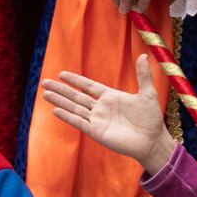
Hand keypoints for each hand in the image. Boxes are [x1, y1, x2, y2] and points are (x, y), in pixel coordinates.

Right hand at [39, 58, 176, 175]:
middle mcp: (101, 108)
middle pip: (76, 96)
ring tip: (45, 94)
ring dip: (60, 101)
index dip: (75, 80)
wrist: (152, 141)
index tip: (61, 74)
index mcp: (111, 97)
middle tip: (44, 82)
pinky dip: (67, 117)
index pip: (88, 86)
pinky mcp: (96, 132)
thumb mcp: (148, 94)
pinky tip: (55, 111)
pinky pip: (79, 122)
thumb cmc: (151, 119)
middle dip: (61, 89)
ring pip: (74, 108)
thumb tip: (144, 55)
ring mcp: (97, 120)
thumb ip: (143, 75)